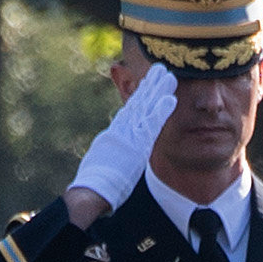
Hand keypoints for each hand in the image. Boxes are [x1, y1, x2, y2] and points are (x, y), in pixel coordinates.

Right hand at [65, 64, 179, 221]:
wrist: (91, 192)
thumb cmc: (94, 187)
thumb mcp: (101, 166)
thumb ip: (110, 157)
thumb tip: (109, 157)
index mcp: (114, 137)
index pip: (130, 112)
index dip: (139, 97)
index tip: (147, 83)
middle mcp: (122, 133)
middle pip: (139, 104)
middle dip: (150, 87)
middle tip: (161, 69)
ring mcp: (129, 137)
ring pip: (145, 109)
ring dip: (157, 91)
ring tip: (168, 75)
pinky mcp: (136, 146)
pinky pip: (151, 125)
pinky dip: (161, 111)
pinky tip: (171, 99)